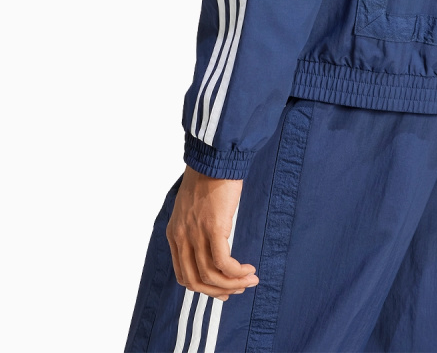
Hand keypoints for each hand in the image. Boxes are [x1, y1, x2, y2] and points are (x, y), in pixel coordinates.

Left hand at [166, 167, 259, 299]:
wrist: (215, 158)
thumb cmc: (209, 178)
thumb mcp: (193, 208)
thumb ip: (195, 229)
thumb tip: (212, 247)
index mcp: (175, 234)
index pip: (184, 275)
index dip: (204, 287)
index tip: (223, 288)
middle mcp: (182, 237)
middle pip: (196, 281)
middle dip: (219, 291)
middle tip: (239, 289)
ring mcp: (196, 233)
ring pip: (211, 275)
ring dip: (232, 283)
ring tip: (250, 279)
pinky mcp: (214, 227)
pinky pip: (223, 262)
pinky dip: (236, 272)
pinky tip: (248, 269)